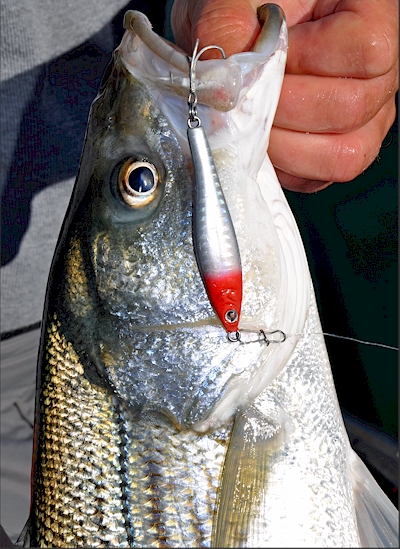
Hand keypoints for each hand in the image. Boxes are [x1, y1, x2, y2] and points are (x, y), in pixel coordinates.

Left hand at [171, 0, 397, 191]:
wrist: (236, 37)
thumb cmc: (245, 9)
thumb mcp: (233, 0)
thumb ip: (229, 29)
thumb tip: (225, 91)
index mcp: (366, 17)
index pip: (366, 52)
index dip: (308, 62)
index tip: (269, 55)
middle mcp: (373, 74)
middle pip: (351, 110)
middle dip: (284, 111)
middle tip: (249, 98)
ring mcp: (360, 119)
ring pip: (342, 156)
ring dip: (284, 147)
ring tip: (252, 123)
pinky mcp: (332, 152)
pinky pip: (318, 178)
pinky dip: (283, 169)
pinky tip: (261, 142)